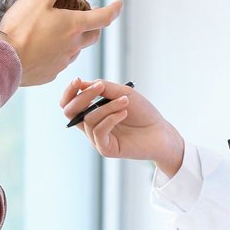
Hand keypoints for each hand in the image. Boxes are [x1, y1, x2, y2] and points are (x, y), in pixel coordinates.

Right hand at [0, 0, 123, 86]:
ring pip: (76, 49)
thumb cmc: (20, 27)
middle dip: (95, 25)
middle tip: (90, 17)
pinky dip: (58, 53)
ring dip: (75, 40)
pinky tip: (44, 49)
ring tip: (62, 31)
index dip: (114, 10)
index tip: (119, 5)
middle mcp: (73, 46)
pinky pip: (59, 62)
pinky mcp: (50, 73)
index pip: (104, 17)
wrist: (4, 61)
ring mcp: (62, 62)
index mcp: (74, 26)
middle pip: (93, 35)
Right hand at [61, 79, 185, 177]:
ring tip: (125, 101)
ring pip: (89, 119)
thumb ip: (102, 87)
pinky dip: (110, 119)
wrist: (160, 131)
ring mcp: (97, 139)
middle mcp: (91, 126)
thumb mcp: (123, 93)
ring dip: (107, 107)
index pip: (69, 103)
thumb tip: (80, 83)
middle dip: (82, 96)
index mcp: (92, 112)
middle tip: (100, 86)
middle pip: (70, 112)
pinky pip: (99, 132)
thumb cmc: (142, 112)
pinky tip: (123, 113)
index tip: (78, 80)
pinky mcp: (106, 149)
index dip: (69, 92)